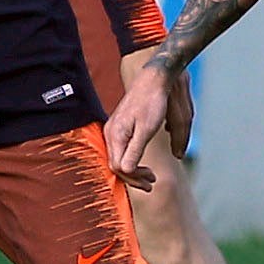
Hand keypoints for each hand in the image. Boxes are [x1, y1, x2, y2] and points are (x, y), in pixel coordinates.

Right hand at [106, 49, 191, 187]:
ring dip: (133, 169)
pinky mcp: (119, 127)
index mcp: (115, 135)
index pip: (118, 167)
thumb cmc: (151, 103)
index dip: (133, 178)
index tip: (150, 181)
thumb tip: (125, 171)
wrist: (152, 81)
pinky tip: (141, 162)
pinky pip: (121, 150)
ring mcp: (113, 130)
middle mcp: (110, 133)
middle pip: (116, 164)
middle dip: (134, 177)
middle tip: (152, 183)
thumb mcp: (146, 129)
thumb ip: (135, 151)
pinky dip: (131, 159)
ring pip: (118, 158)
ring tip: (150, 176)